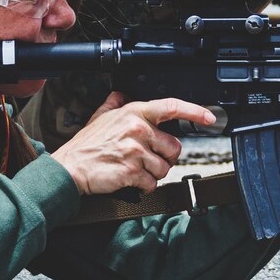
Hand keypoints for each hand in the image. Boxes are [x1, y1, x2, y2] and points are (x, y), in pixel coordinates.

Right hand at [50, 92, 215, 195]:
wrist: (70, 168)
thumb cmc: (86, 145)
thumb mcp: (100, 117)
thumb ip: (114, 104)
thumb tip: (121, 94)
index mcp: (134, 112)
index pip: (171, 107)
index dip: (195, 112)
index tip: (209, 118)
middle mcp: (137, 128)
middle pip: (173, 147)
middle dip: (165, 158)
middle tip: (148, 159)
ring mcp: (135, 150)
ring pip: (164, 168)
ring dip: (153, 174)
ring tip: (135, 170)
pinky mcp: (132, 171)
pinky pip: (152, 183)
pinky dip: (144, 186)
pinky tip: (131, 180)